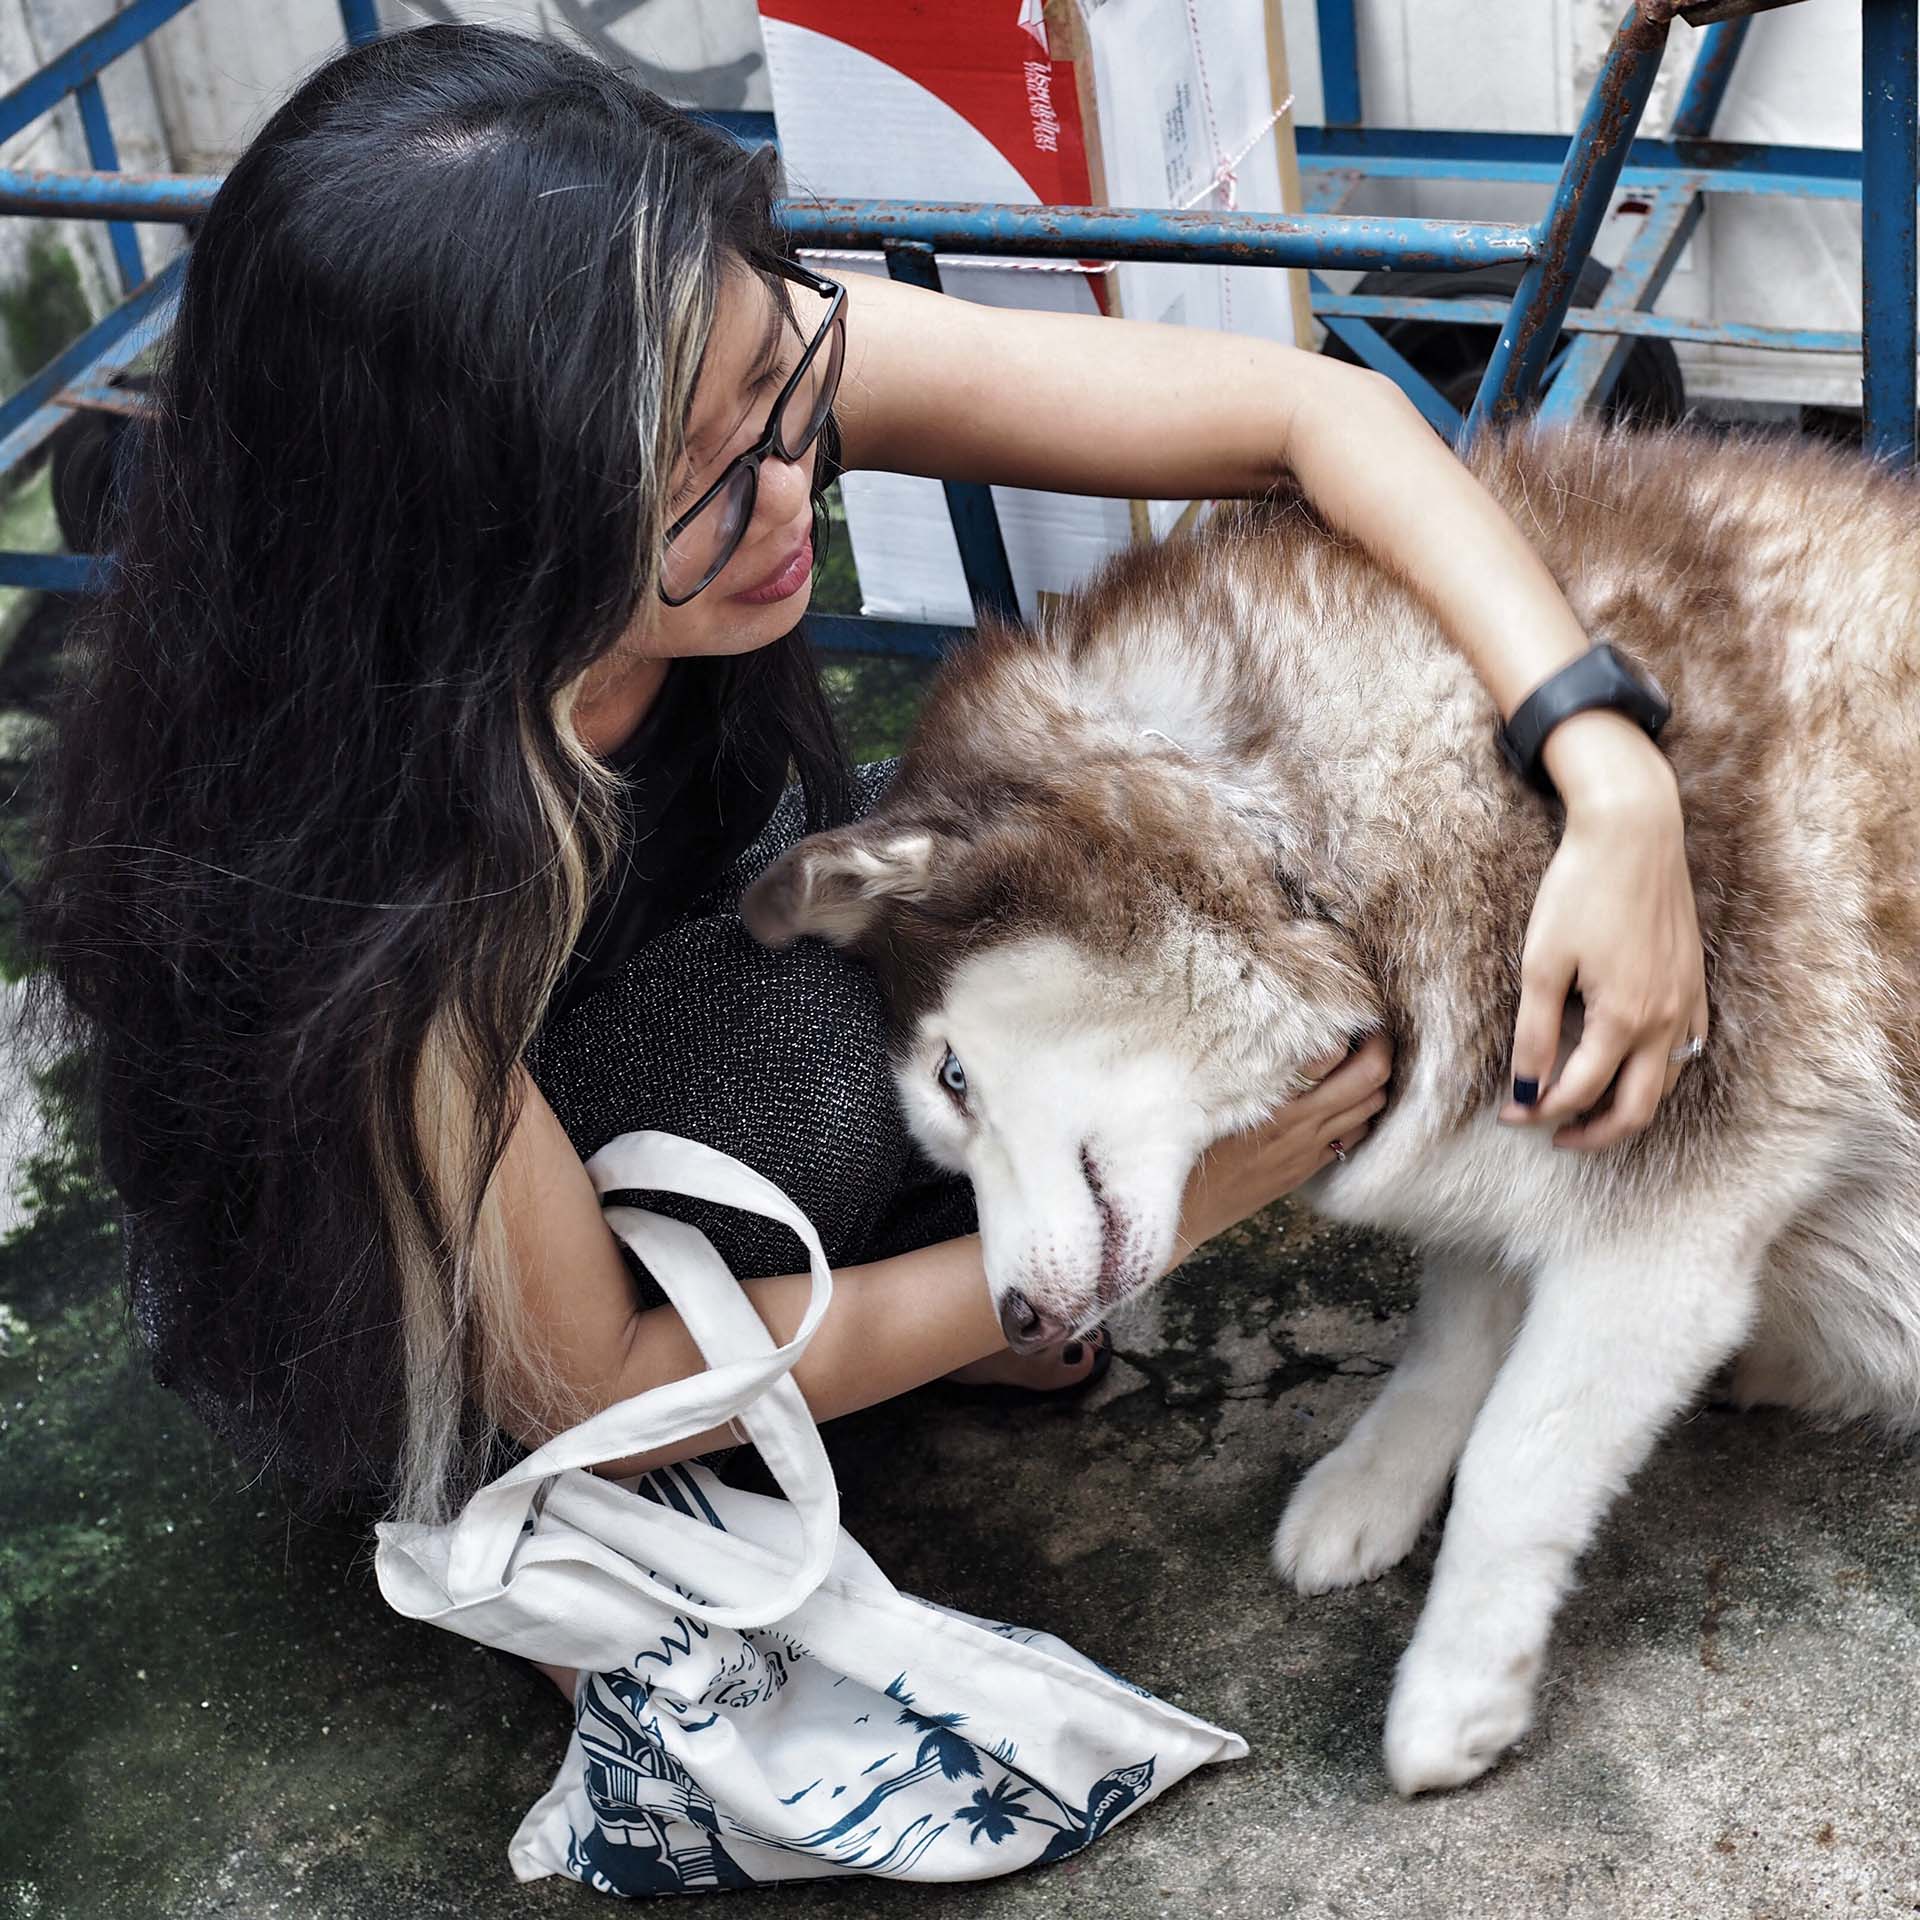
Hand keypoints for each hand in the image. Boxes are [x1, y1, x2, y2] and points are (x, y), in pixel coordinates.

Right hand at [1168, 1034, 1392, 1267]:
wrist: (1185, 1211)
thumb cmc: (1187, 1146)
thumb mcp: (1211, 1096)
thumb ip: (1248, 1065)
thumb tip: (1280, 1030)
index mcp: (1275, 1101)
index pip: (1333, 1051)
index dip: (1344, 1024)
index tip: (1339, 1006)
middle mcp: (1302, 1124)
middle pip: (1370, 1076)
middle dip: (1379, 1045)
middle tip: (1367, 1026)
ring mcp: (1311, 1148)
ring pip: (1371, 1106)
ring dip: (1374, 1080)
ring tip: (1359, 1058)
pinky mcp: (1309, 1167)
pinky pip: (1356, 1135)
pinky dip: (1361, 1112)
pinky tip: (1345, 1100)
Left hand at [1502, 716, 1707, 1150]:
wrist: (1635, 834)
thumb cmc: (1580, 891)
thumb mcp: (1541, 963)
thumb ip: (1535, 1032)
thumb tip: (1526, 1087)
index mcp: (1623, 1018)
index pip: (1579, 1092)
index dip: (1538, 1109)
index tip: (1507, 1111)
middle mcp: (1666, 1020)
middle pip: (1635, 1109)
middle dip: (1591, 1134)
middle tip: (1550, 1135)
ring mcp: (1689, 1004)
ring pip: (1667, 1084)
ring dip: (1626, 1106)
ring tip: (1584, 1108)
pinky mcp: (1697, 984)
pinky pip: (1688, 1051)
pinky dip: (1658, 1073)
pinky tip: (1628, 1066)